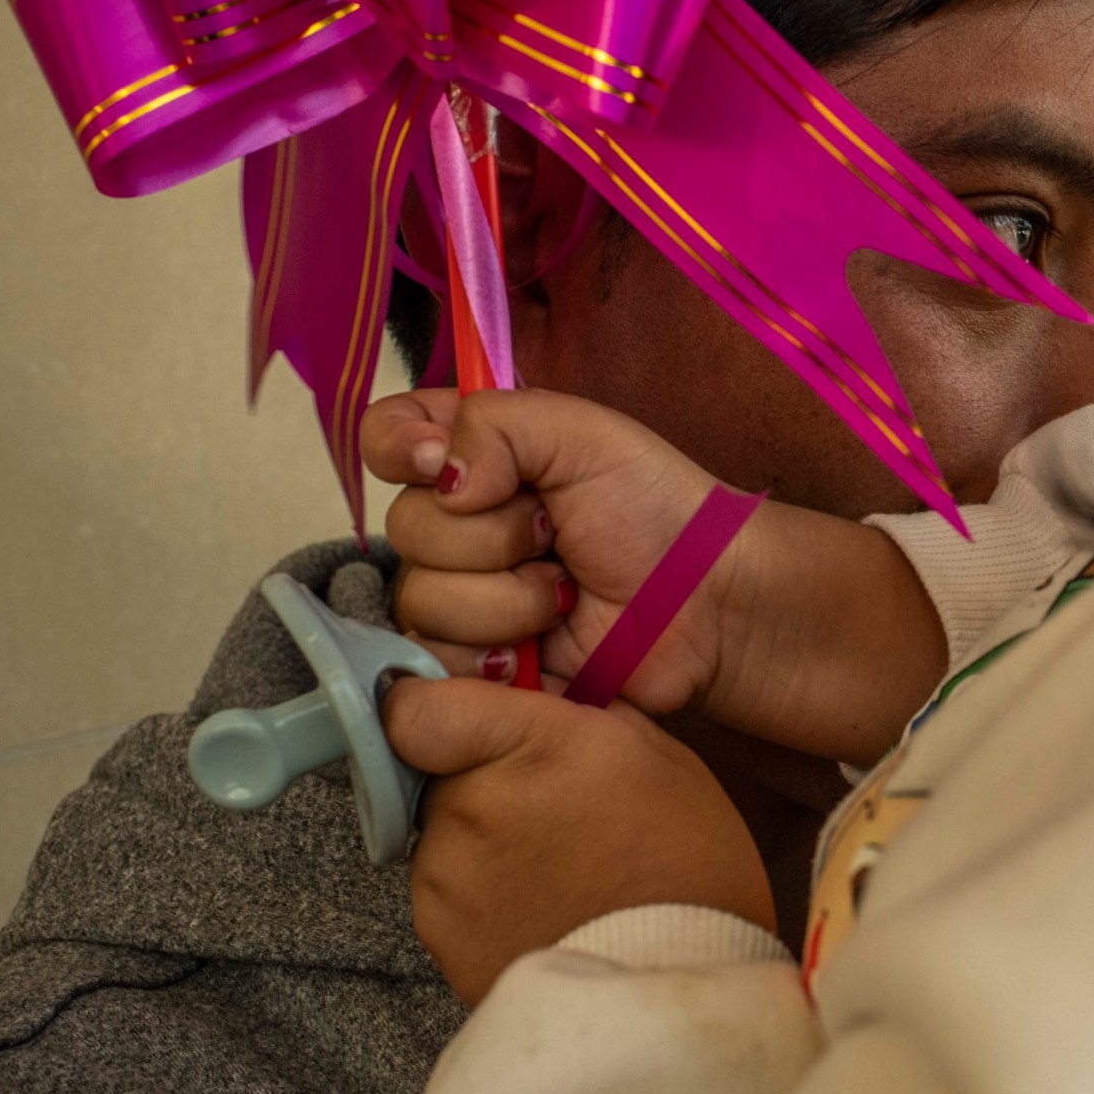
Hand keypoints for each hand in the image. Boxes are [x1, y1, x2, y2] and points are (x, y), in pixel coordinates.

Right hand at [363, 387, 949, 762]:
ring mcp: (460, 600)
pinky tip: (548, 641)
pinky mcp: (475, 669)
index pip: (384, 438)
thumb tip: (436, 476)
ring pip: (421, 600)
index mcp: (470, 456)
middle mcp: (453, 525)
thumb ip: (493, 424)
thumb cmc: (656, 507)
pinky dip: (499, 650)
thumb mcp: (580, 432)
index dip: (402, 451)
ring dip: (507, 597)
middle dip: (492, 535)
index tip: (451, 467)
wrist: (709, 601)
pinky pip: (438, 662)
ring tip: (567, 593)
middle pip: (403, 528)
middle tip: (557, 536)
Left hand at [385, 677, 772, 1005]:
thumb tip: (529, 698)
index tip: (458, 725)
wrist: (674, 981)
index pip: (414, 708)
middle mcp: (471, 804)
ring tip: (559, 878)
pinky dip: (484, 901)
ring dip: (485, 846)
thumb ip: (576, 717)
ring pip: (445, 837)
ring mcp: (446, 875)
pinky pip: (448, 896)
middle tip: (554, 818)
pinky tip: (544, 913)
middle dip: (485, 785)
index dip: (428, 711)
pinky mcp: (438, 936)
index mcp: (528, 745)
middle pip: (440, 773)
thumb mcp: (657, 756)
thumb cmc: (687, 864)